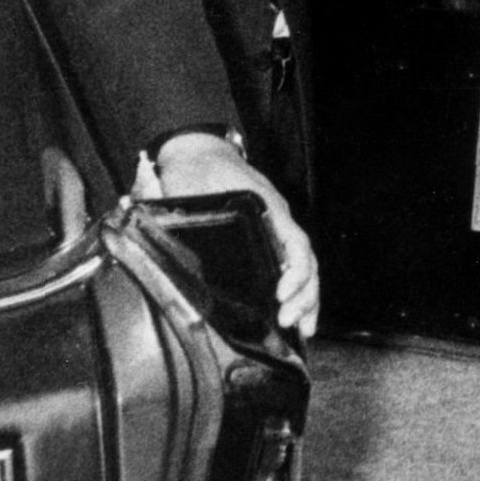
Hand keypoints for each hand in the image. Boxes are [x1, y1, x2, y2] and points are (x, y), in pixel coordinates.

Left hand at [144, 131, 320, 340]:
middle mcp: (277, 220)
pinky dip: (297, 291)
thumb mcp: (192, 184)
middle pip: (305, 259)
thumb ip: (188, 210)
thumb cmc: (197, 167)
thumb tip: (171, 244)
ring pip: (304, 266)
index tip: (281, 294)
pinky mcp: (265, 238)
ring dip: (307, 298)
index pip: (294, 241)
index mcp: (266, 207)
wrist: (199, 151)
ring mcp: (274, 228)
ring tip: (305, 329)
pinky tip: (294, 315)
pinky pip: (290, 265)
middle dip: (304, 294)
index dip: (295, 270)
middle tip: (291, 321)